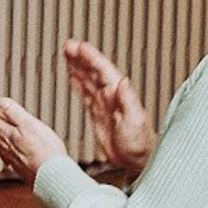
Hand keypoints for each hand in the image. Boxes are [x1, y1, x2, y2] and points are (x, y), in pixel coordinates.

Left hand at [0, 94, 66, 183]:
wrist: (52, 177)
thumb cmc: (45, 151)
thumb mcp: (30, 124)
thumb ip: (14, 113)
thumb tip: (0, 102)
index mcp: (5, 134)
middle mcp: (3, 147)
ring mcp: (9, 158)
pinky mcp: (17, 166)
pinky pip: (2, 152)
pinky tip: (4, 147)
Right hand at [61, 38, 155, 176]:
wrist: (139, 162)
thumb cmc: (140, 144)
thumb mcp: (135, 122)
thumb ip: (129, 101)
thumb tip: (123, 80)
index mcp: (120, 95)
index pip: (103, 71)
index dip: (91, 57)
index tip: (79, 46)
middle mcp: (112, 96)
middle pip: (94, 71)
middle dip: (81, 57)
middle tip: (67, 45)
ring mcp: (105, 104)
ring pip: (89, 79)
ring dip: (78, 66)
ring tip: (67, 54)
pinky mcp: (99, 114)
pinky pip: (86, 93)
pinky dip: (78, 83)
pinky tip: (72, 76)